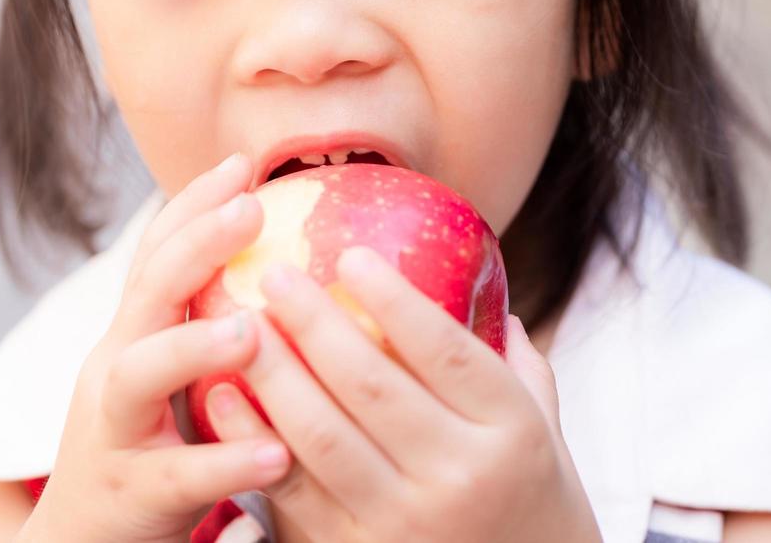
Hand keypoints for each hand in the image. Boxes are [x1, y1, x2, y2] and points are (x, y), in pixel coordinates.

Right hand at [20, 155, 293, 542]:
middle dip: (195, 245)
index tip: (245, 161)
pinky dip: (224, 462)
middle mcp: (115, 372)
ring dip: (193, 346)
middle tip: (251, 209)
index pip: (159, 254)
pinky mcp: (129, 496)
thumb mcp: (176, 382)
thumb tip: (297, 272)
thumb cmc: (152, 455)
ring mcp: (114, 433)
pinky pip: (177, 476)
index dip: (195, 204)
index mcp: (135, 337)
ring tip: (252, 331)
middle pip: (146, 294)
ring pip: (139, 377)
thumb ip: (217, 328)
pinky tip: (275, 452)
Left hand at [205, 247, 602, 542]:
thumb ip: (520, 369)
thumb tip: (492, 297)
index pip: (446, 351)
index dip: (396, 299)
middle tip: (274, 274)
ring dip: (273, 372)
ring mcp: (403, 523)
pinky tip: (223, 395)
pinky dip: (251, 438)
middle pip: (371, 384)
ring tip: (240, 324)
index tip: (351, 255)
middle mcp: (457, 476)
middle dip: (314, 321)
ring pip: (322, 434)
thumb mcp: (548, 437)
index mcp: (511, 432)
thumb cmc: (536, 509)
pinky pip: (292, 490)